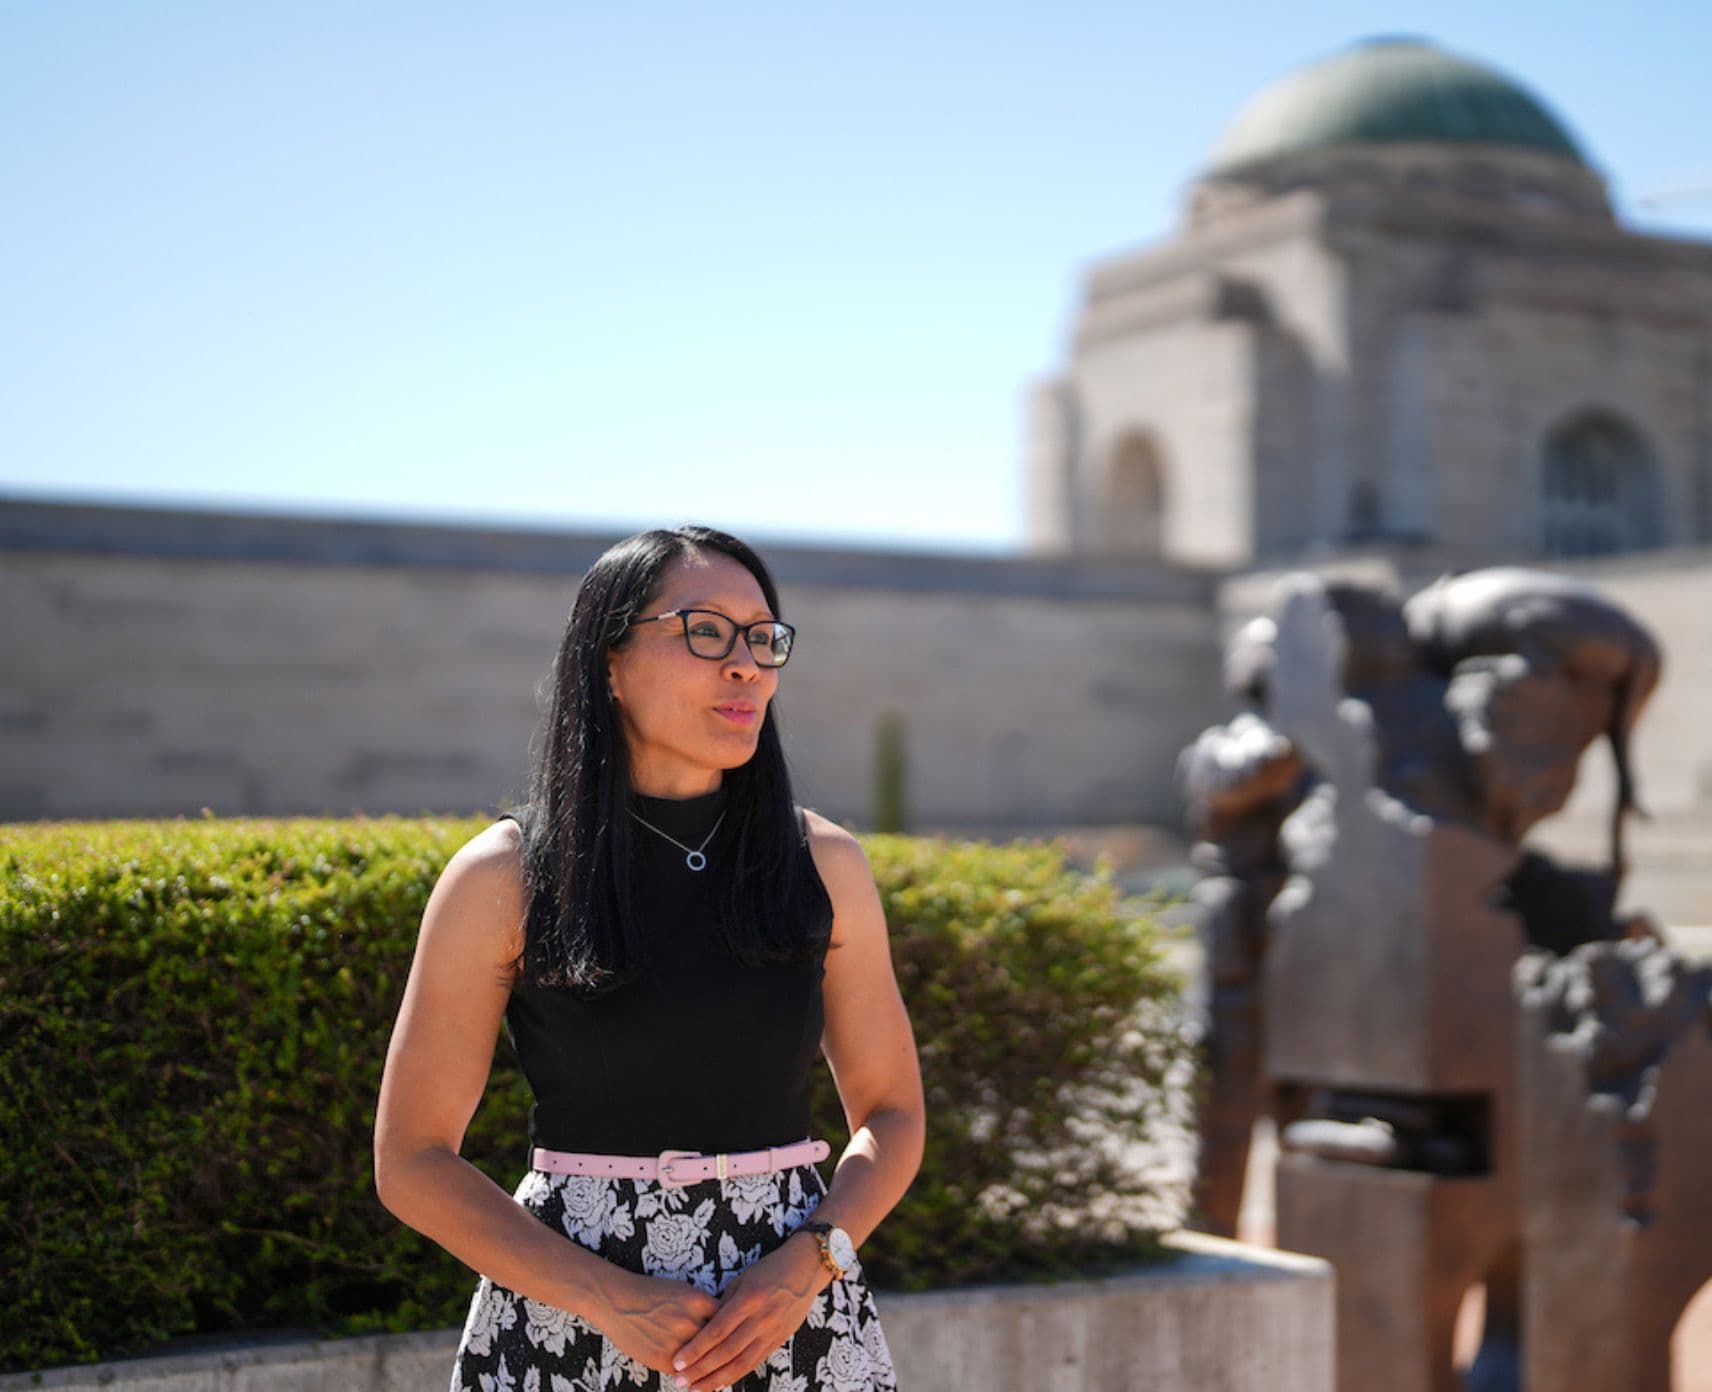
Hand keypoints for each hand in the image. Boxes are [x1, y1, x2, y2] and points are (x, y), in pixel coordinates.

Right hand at [589, 1269, 721, 1378]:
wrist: (616, 1301)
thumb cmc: (651, 1293)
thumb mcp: (682, 1292)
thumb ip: (702, 1308)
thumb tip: (723, 1324)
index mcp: (698, 1300)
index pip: (728, 1320)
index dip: (733, 1329)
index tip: (738, 1335)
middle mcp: (690, 1321)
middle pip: (719, 1343)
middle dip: (725, 1352)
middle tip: (734, 1358)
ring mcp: (677, 1342)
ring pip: (703, 1362)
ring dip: (710, 1369)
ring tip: (719, 1375)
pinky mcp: (662, 1359)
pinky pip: (685, 1372)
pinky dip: (690, 1374)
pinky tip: (695, 1377)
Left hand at [669, 1233, 828, 1390]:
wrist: (806, 1268)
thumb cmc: (770, 1269)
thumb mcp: (743, 1280)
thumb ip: (724, 1305)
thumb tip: (704, 1328)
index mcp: (749, 1299)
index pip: (717, 1331)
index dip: (696, 1349)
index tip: (678, 1361)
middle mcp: (761, 1318)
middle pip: (726, 1351)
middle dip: (701, 1370)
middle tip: (679, 1381)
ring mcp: (772, 1332)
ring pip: (741, 1363)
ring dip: (715, 1379)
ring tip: (695, 1389)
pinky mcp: (779, 1340)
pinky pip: (754, 1362)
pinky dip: (736, 1375)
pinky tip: (720, 1384)